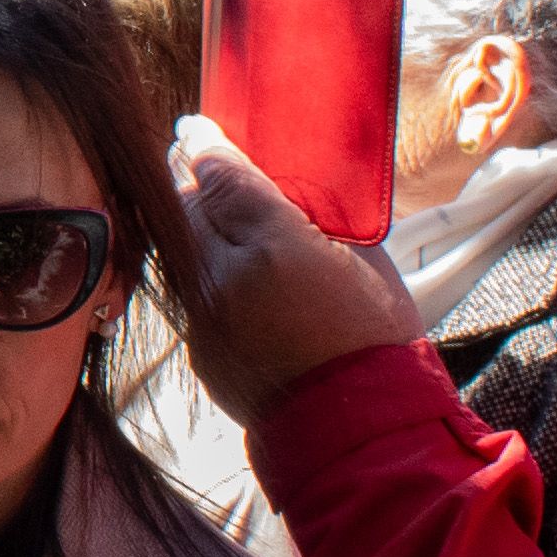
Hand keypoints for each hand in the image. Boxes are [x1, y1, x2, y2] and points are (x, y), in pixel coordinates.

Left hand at [163, 115, 424, 420]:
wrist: (358, 428)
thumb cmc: (376, 339)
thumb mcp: (366, 259)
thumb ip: (317, 214)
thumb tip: (285, 185)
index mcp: (274, 246)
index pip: (223, 176)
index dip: (207, 145)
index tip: (198, 128)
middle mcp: (224, 278)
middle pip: (186, 206)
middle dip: (191, 180)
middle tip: (199, 160)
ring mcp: (203, 317)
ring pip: (180, 250)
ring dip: (191, 226)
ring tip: (210, 211)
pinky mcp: (197, 348)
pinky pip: (189, 293)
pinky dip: (202, 274)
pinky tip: (225, 270)